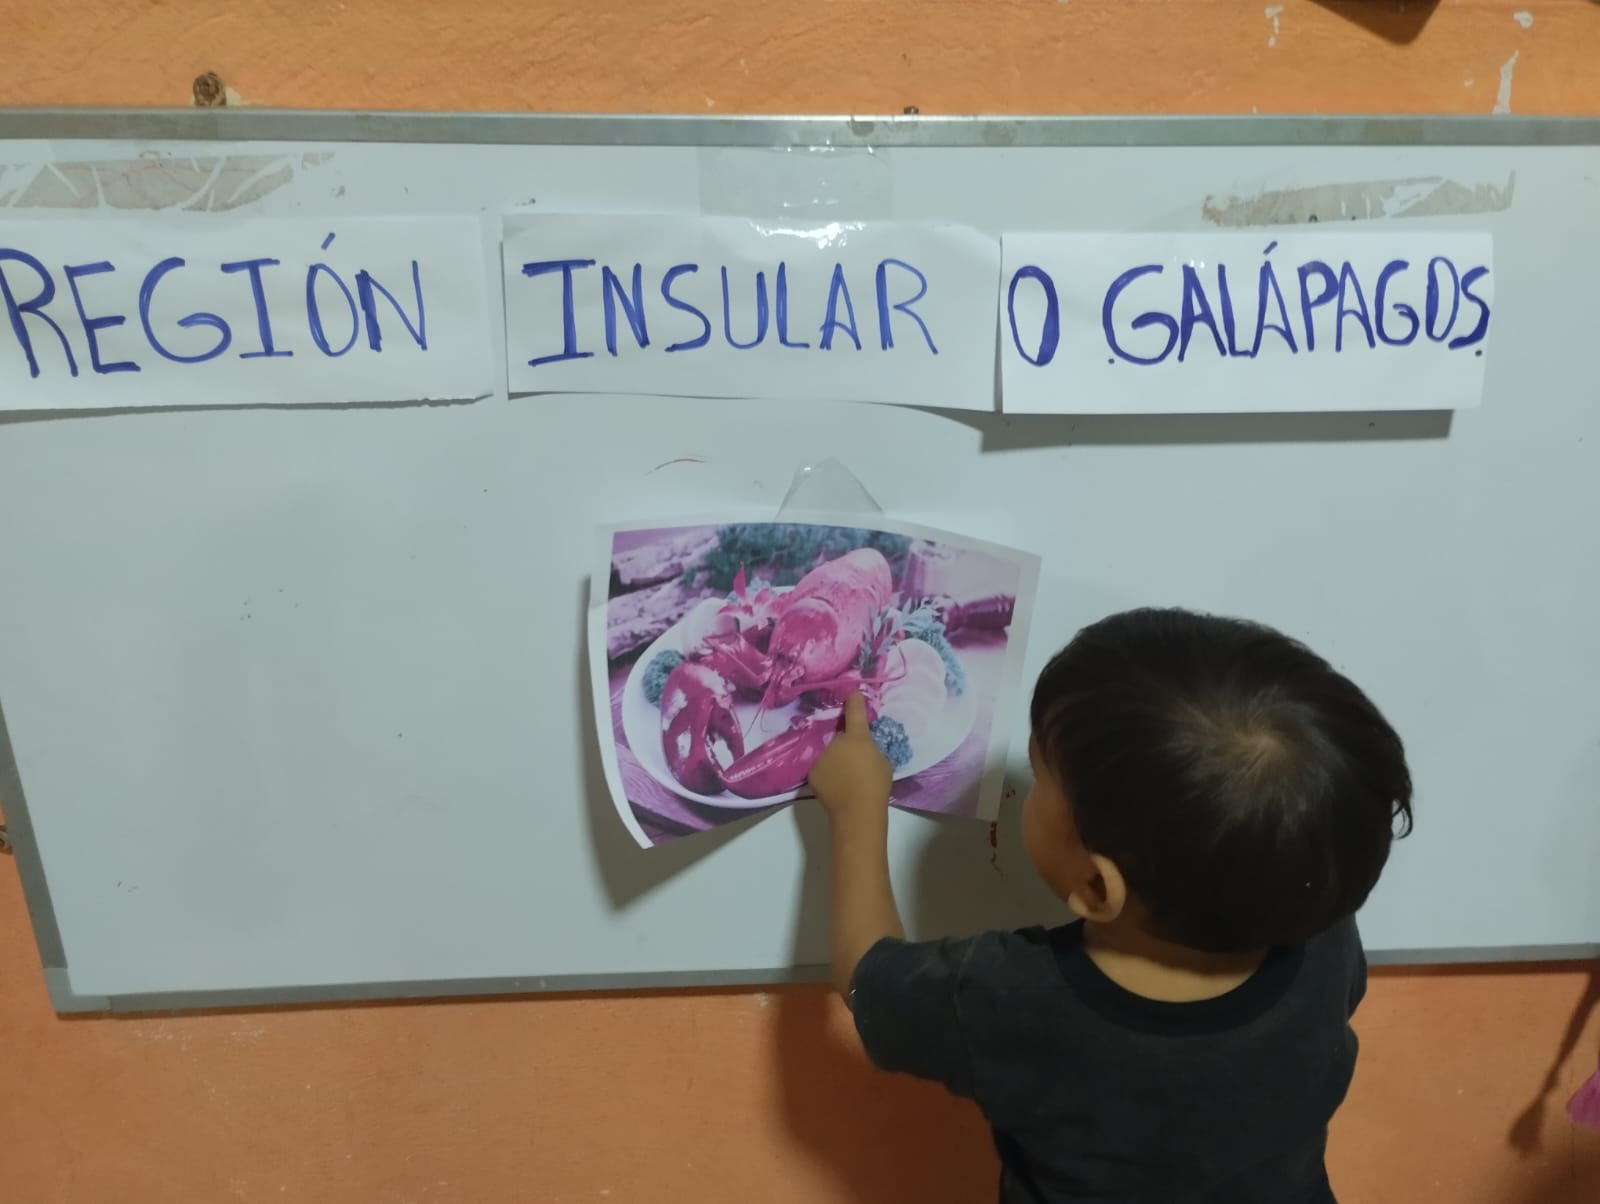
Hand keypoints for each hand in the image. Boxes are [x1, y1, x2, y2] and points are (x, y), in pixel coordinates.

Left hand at [808, 692, 892, 824]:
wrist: (857, 812)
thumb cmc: (876, 786)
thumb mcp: (883, 762)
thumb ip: (872, 749)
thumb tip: (864, 748)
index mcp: (857, 738)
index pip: (855, 712)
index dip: (855, 700)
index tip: (852, 692)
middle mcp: (836, 742)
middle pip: (840, 736)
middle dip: (846, 743)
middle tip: (855, 761)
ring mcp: (821, 756)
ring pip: (829, 751)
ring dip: (835, 758)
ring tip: (845, 777)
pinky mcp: (812, 771)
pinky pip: (821, 766)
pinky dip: (826, 772)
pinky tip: (835, 784)